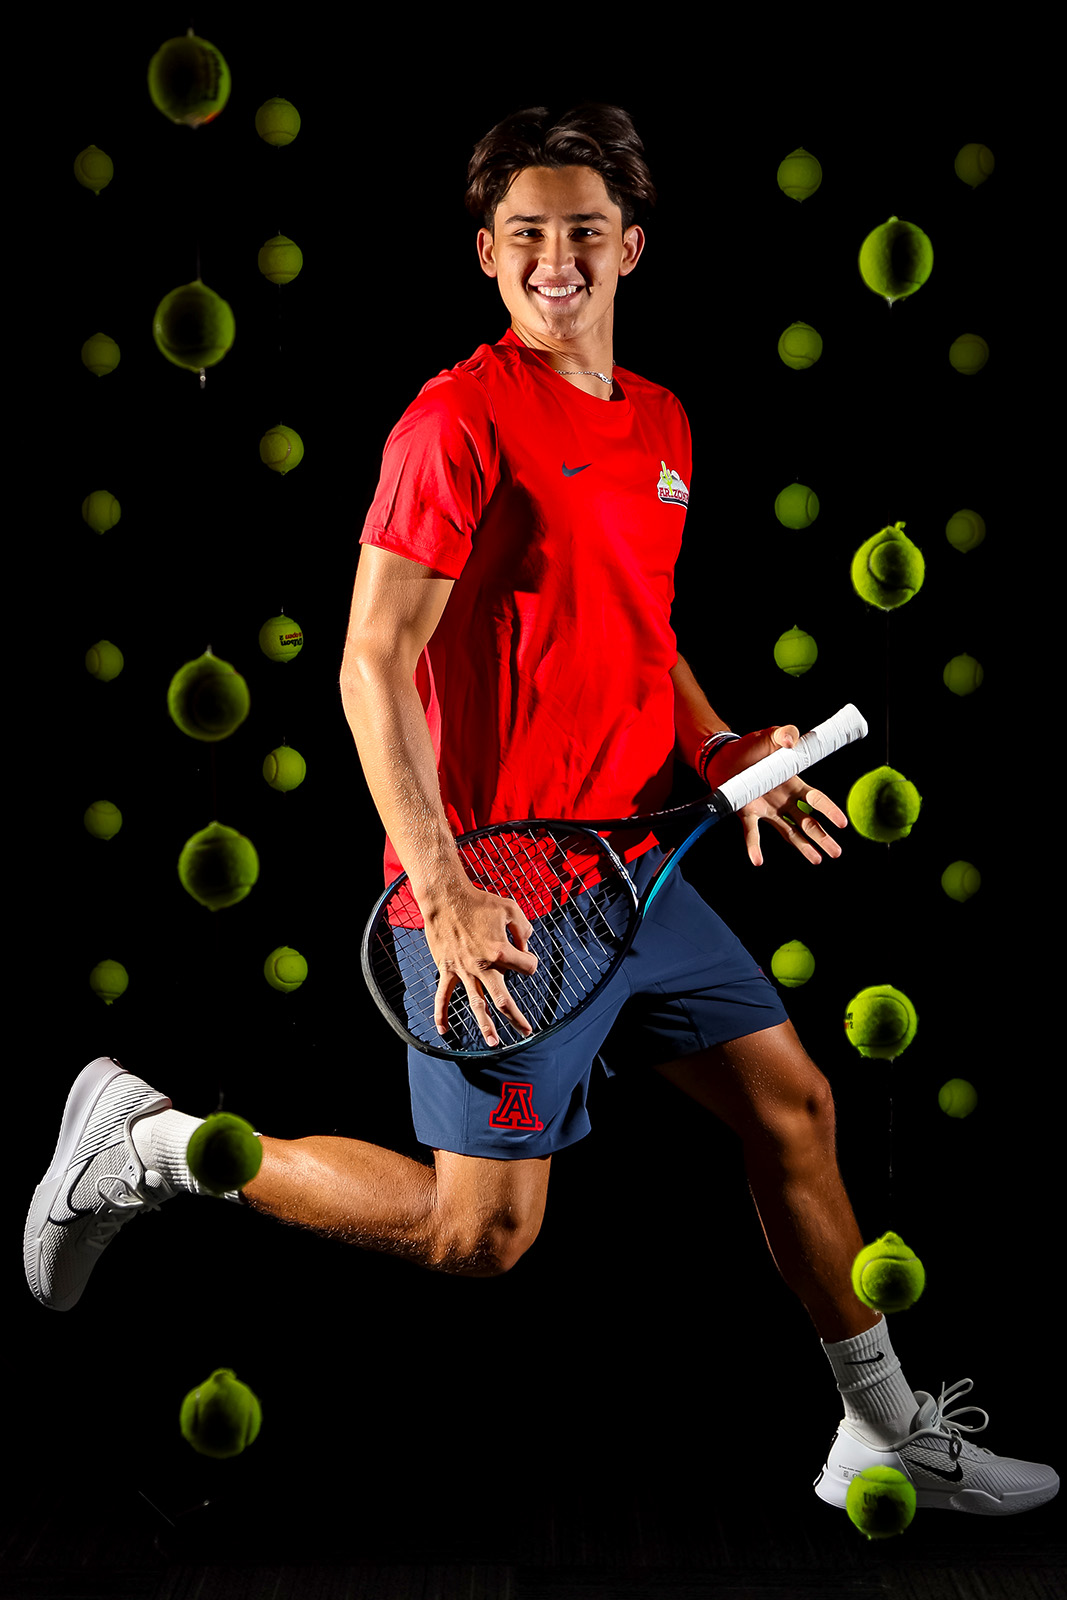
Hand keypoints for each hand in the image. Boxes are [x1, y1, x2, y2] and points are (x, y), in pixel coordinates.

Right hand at [423, 878, 539, 1046]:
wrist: (445, 897)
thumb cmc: (479, 901)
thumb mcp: (511, 908)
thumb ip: (524, 929)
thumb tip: (526, 946)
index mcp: (500, 951)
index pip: (527, 967)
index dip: (530, 961)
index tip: (525, 953)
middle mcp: (483, 966)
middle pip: (503, 999)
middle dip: (516, 1017)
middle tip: (526, 1031)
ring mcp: (463, 970)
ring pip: (476, 1003)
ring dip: (485, 1025)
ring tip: (494, 1043)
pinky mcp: (447, 969)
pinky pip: (443, 996)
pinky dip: (441, 1014)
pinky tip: (444, 1031)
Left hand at [706, 723, 847, 866]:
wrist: (723, 756)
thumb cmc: (750, 747)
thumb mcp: (769, 736)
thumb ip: (784, 733)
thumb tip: (792, 740)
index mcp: (793, 784)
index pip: (816, 799)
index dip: (829, 810)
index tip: (841, 823)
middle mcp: (784, 801)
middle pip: (808, 822)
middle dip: (823, 837)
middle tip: (837, 852)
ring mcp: (767, 810)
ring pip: (789, 832)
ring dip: (803, 847)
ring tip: (817, 860)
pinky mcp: (747, 813)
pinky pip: (752, 832)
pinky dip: (754, 847)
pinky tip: (757, 860)